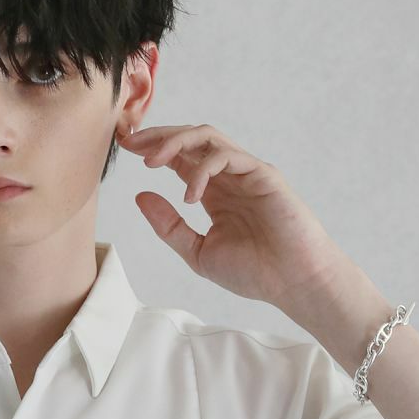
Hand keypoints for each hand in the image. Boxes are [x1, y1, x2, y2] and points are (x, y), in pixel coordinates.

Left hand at [117, 122, 355, 318]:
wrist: (292, 281)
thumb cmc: (253, 271)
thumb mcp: (197, 251)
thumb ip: (169, 226)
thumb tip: (140, 196)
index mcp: (214, 193)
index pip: (180, 159)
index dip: (153, 150)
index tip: (126, 149)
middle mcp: (229, 178)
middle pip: (190, 140)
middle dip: (158, 136)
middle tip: (132, 143)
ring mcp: (246, 173)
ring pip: (207, 138)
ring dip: (175, 143)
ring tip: (151, 162)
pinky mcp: (263, 174)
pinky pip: (227, 156)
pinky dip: (202, 170)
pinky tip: (189, 195)